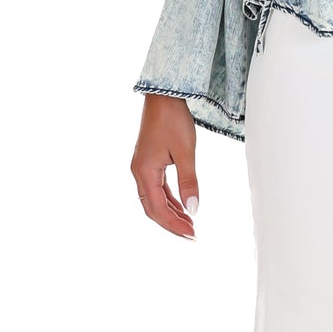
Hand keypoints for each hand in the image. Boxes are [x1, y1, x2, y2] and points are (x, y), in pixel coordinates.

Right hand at [131, 94, 199, 238]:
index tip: (192, 234)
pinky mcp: (148, 162)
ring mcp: (142, 167)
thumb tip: (193, 209)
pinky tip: (182, 205)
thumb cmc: (174, 121)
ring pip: (155, 199)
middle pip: (152, 208)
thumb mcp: (186, 153)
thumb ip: (189, 182)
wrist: (163, 97)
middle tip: (192, 234)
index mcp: (145, 172)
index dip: (174, 225)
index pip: (157, 208)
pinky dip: (170, 199)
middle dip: (171, 223)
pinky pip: (158, 188)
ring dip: (171, 212)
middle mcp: (139, 172)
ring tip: (189, 223)